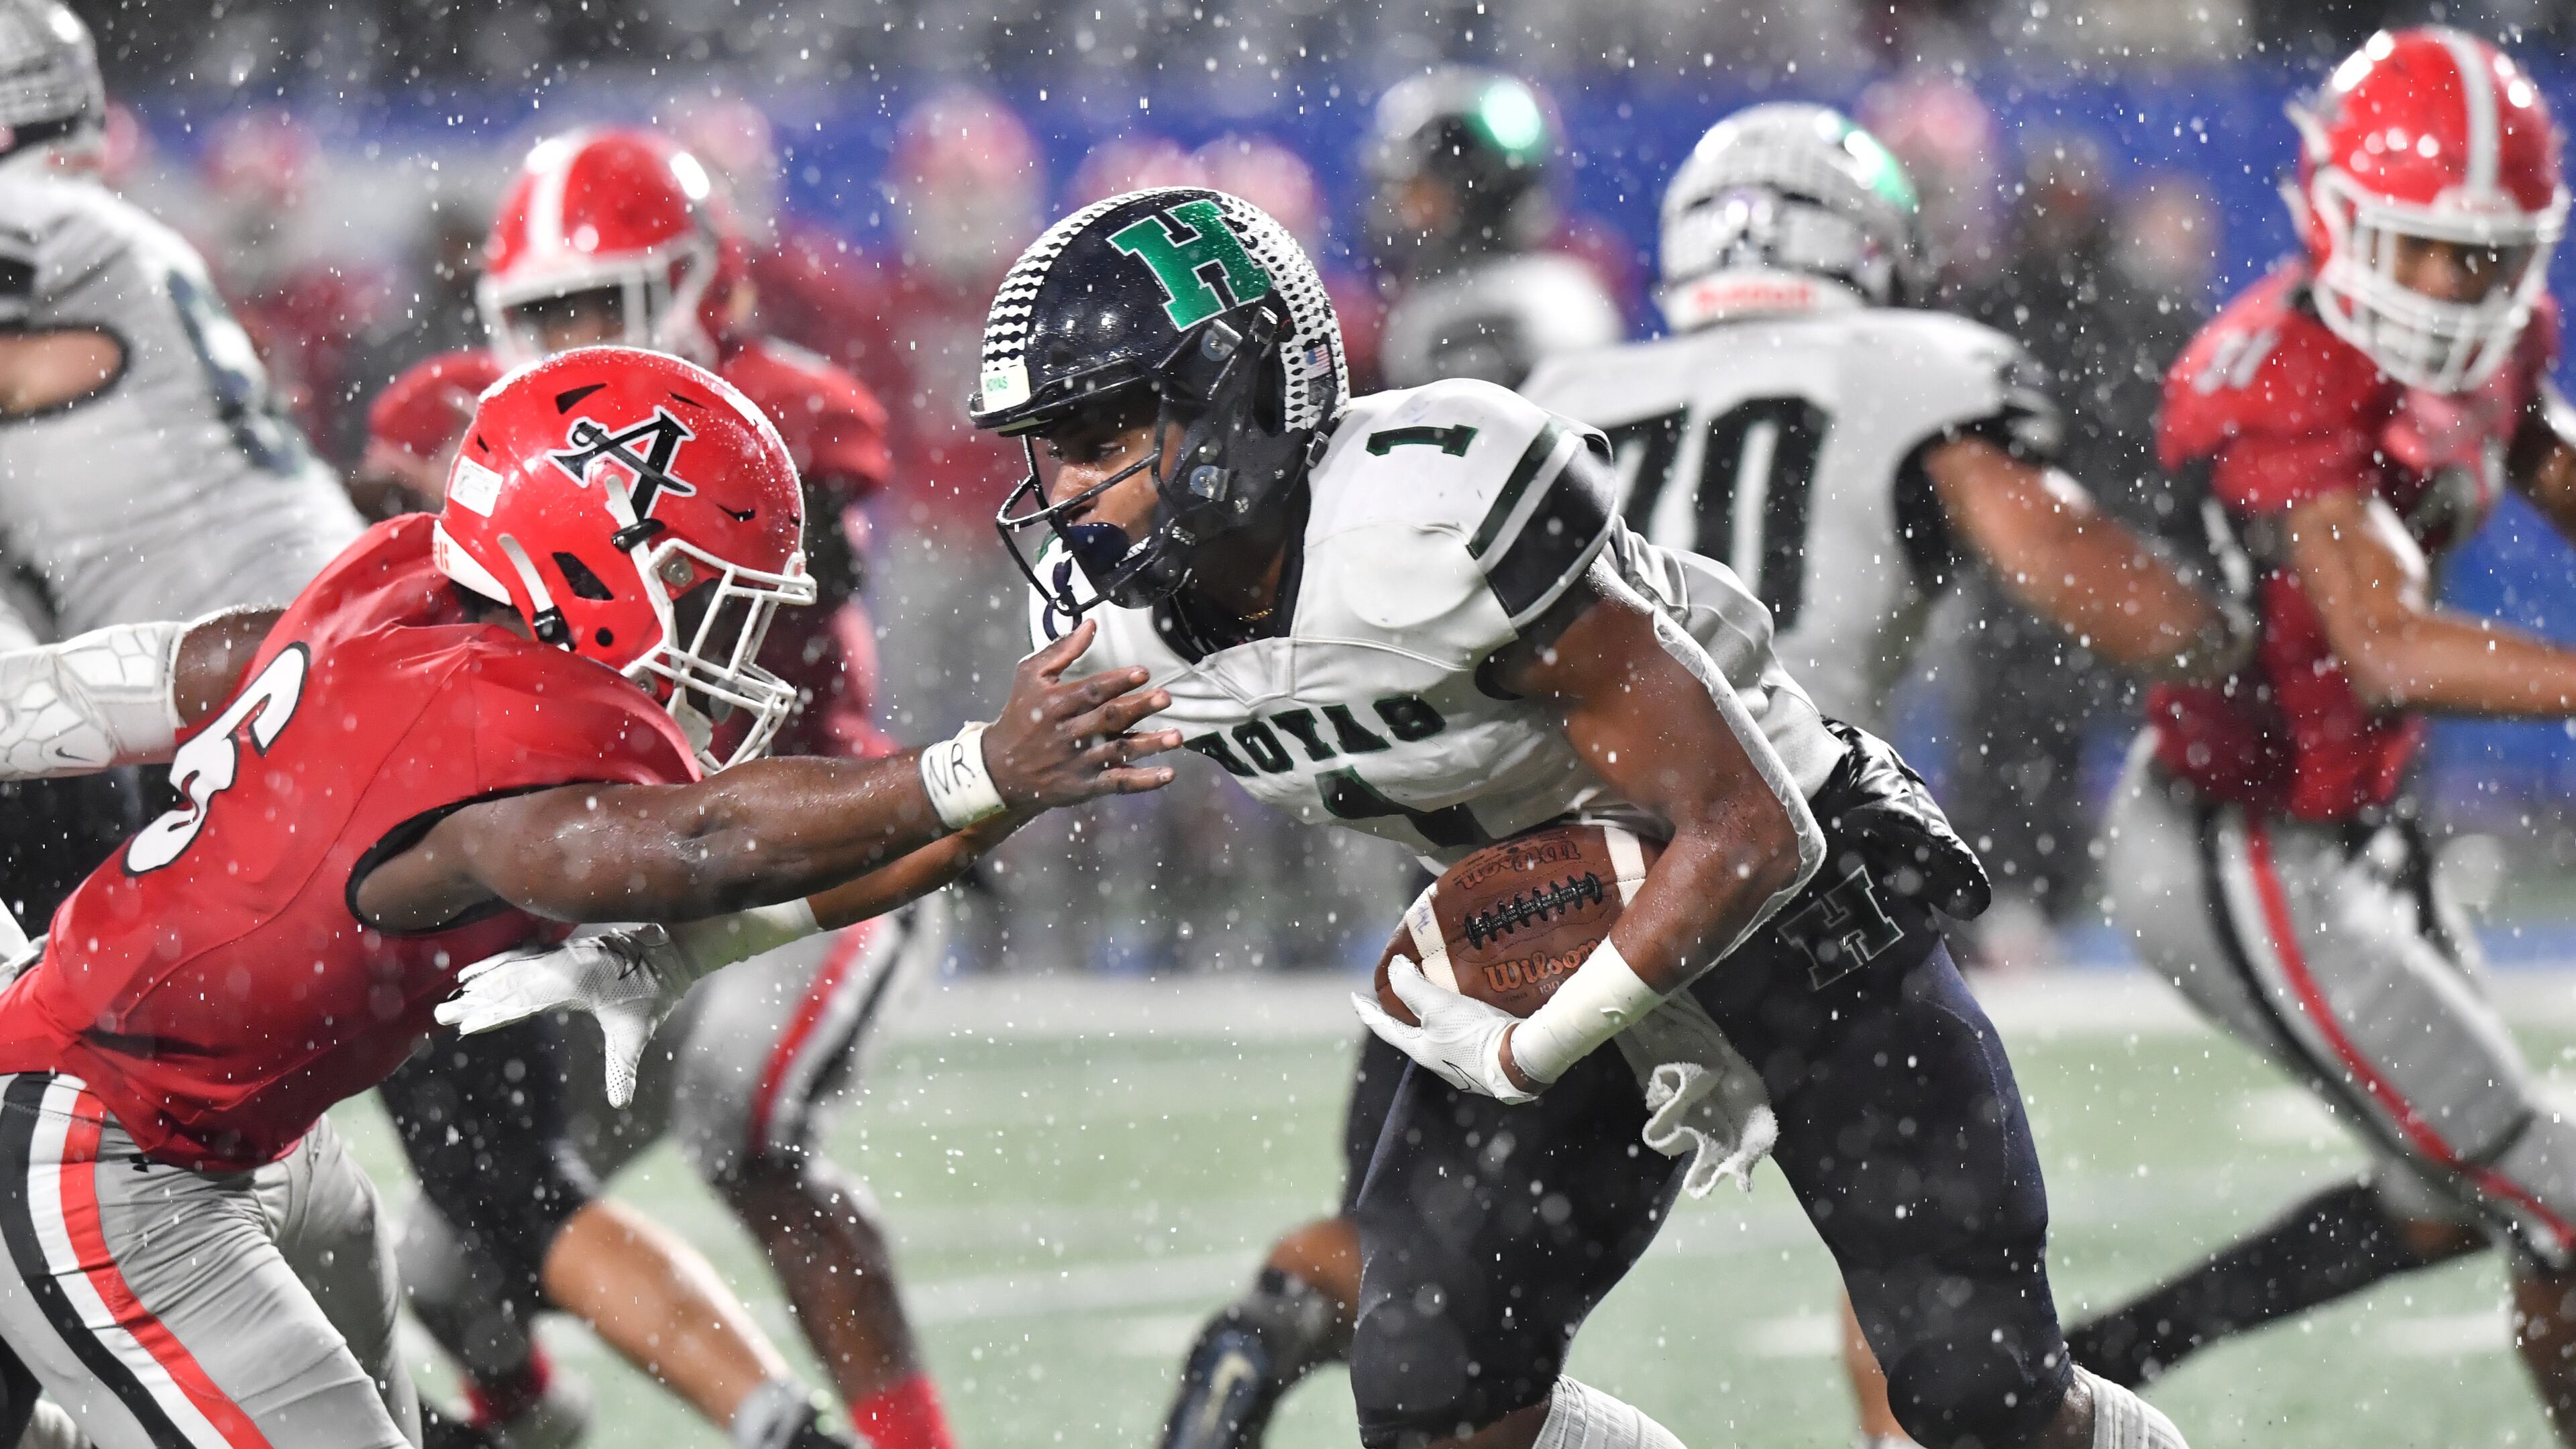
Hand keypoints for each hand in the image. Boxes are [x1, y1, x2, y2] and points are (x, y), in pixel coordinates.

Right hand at [435, 927, 696, 1107]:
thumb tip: (620, 1103)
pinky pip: (522, 957)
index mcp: (570, 983)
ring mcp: (559, 957)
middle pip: (508, 984)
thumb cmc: (654, 990)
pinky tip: (479, 971)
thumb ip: (621, 1067)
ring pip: (511, 969)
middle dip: (475, 1001)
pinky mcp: (562, 953)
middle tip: (441, 1014)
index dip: (493, 1014)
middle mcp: (559, 967)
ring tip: (453, 995)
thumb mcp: (637, 1032)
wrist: (670, 950)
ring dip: (481, 982)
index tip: (466, 1026)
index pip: (522, 1001)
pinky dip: (498, 964)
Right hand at [981, 618, 1182, 808]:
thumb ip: (1061, 650)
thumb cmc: (1021, 716)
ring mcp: (1077, 762)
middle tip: (1165, 698)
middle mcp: (1068, 734)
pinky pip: (1117, 783)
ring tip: (1176, 736)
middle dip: (1138, 708)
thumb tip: (1089, 625)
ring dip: (1149, 745)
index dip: (1117, 682)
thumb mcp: (1029, 677)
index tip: (1143, 673)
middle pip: (1108, 719)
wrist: (1001, 769)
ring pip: (1117, 751)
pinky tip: (1168, 773)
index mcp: (1055, 704)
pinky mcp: (1085, 785)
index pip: (1091, 691)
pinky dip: (1143, 781)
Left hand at [1350, 956, 1539, 1104]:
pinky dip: (1464, 1019)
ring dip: (1438, 1015)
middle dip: (1407, 1012)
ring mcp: (1464, 1065)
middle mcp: (1438, 1062)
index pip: (1385, 1028)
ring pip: (1442, 1035)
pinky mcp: (1488, 1061)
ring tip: (1443, 993)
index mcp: (1420, 1050)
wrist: (1520, 1062)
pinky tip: (1476, 1007)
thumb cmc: (1472, 1034)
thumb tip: (1394, 967)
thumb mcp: (1436, 1005)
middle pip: (1414, 1033)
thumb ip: (1411, 986)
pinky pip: (1468, 1036)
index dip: (1369, 1011)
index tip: (1355, 998)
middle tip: (1404, 992)